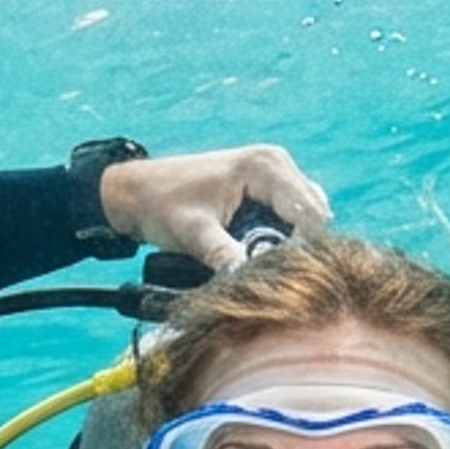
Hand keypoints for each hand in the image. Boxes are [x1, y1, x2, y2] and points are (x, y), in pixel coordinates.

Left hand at [97, 145, 334, 267]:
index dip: (304, 251)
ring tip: (265, 270)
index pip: (310, 214)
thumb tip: (251, 284)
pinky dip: (281, 241)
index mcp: (265, 166)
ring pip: (305, 221)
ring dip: (290, 247)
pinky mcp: (267, 190)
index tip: (288, 282)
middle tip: (275, 280)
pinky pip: (290, 220)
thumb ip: (224, 256)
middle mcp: (277, 164)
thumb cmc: (160, 205)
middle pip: (313, 217)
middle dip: (299, 249)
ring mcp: (274, 175)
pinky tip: (261, 259)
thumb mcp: (193, 233)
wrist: (136, 192)